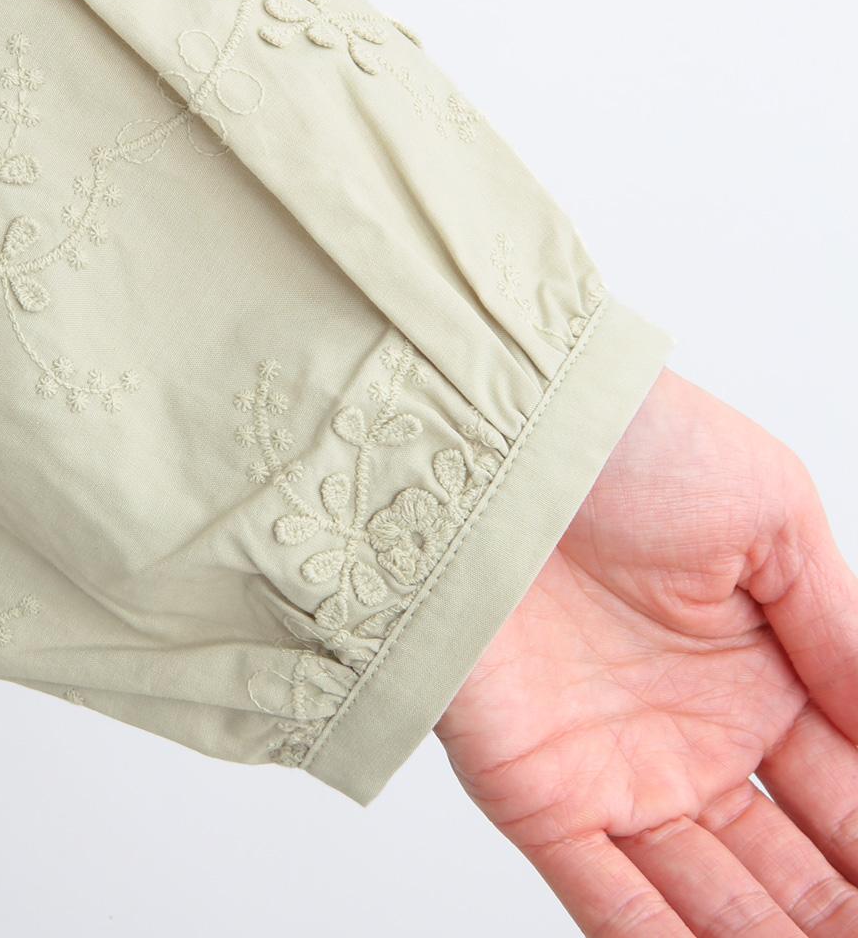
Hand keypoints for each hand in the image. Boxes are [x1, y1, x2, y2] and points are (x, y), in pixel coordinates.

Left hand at [435, 369, 857, 935]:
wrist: (502, 434)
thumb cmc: (633, 445)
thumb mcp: (772, 519)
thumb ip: (843, 637)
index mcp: (758, 673)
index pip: (846, 791)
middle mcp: (692, 734)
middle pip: (789, 865)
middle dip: (834, 909)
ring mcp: (616, 772)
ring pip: (716, 902)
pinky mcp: (539, 796)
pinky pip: (611, 905)